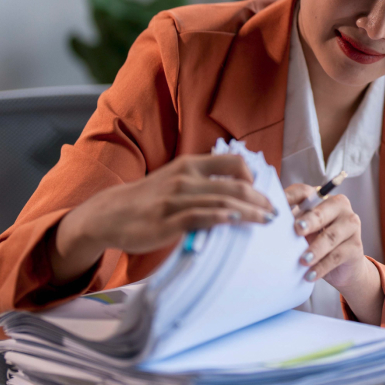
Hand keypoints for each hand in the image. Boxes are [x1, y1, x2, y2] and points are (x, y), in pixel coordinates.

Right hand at [50, 154, 274, 282]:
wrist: (109, 214)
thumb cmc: (147, 200)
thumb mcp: (174, 180)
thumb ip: (201, 181)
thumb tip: (233, 191)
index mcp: (189, 165)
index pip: (232, 162)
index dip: (254, 176)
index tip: (264, 193)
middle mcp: (185, 177)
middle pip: (234, 183)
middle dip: (259, 197)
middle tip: (274, 211)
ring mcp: (176, 199)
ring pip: (222, 201)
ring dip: (249, 211)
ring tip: (266, 220)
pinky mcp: (167, 221)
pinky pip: (200, 217)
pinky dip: (222, 218)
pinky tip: (236, 222)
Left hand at [285, 184, 383, 321]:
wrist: (343, 268)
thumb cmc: (318, 243)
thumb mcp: (304, 231)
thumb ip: (293, 223)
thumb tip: (271, 222)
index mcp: (323, 198)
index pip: (305, 192)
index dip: (290, 198)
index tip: (276, 209)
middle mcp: (341, 208)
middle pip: (322, 212)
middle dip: (309, 221)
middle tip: (297, 230)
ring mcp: (351, 226)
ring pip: (330, 236)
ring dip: (315, 249)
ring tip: (303, 260)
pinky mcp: (355, 246)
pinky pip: (336, 256)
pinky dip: (321, 266)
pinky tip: (310, 274)